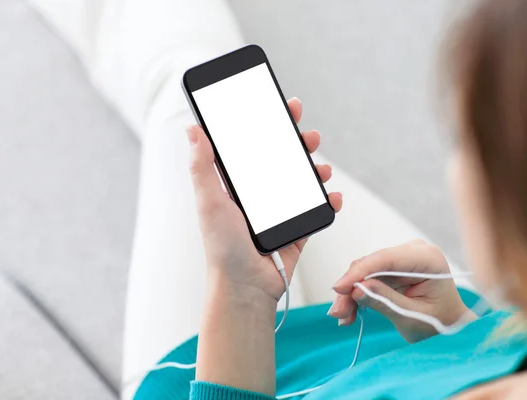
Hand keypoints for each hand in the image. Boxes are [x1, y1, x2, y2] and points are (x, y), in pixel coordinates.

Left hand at [186, 97, 342, 303]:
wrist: (245, 287)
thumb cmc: (222, 247)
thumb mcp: (210, 201)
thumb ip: (202, 166)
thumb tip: (192, 129)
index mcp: (238, 185)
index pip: (254, 148)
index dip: (267, 125)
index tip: (279, 106)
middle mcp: (260, 196)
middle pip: (283, 160)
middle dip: (298, 144)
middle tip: (308, 134)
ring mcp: (280, 212)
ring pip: (303, 182)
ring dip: (316, 170)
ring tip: (322, 167)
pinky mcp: (297, 230)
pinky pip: (317, 211)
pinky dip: (329, 202)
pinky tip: (334, 196)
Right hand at [329, 240, 475, 341]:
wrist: (450, 325)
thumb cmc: (441, 322)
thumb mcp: (413, 317)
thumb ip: (385, 301)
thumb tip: (356, 289)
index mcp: (428, 259)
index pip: (386, 258)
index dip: (359, 272)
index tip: (340, 288)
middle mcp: (413, 252)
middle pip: (371, 264)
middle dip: (351, 287)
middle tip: (339, 312)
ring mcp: (402, 258)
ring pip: (364, 271)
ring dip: (351, 293)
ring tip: (343, 317)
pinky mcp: (392, 267)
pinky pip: (367, 277)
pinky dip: (358, 293)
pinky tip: (350, 312)